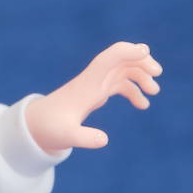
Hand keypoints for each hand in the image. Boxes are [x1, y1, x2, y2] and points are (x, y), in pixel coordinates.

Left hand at [25, 43, 161, 153]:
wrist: (35, 127)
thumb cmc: (49, 129)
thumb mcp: (66, 137)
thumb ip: (84, 138)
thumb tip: (104, 140)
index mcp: (88, 84)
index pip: (110, 57)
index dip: (129, 51)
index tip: (146, 53)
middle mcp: (93, 80)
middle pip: (121, 59)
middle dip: (141, 62)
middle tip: (157, 74)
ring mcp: (96, 85)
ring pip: (123, 70)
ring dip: (141, 76)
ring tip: (154, 93)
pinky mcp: (96, 93)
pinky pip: (119, 85)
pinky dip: (133, 91)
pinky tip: (143, 105)